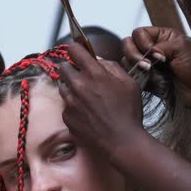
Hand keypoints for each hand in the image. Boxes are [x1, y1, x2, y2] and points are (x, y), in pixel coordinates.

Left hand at [59, 43, 143, 158]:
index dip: (76, 49)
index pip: (74, 50)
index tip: (77, 51)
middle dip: (71, 69)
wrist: (121, 141)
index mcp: (94, 73)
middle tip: (83, 76)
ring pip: (62, 86)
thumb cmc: (128, 112)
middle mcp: (78, 85)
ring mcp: (70, 102)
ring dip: (71, 88)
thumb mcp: (128, 83)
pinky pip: (65, 106)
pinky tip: (87, 113)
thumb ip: (111, 66)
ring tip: (87, 97)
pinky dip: (73, 106)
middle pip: (63, 67)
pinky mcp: (67, 117)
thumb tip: (97, 59)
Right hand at [122, 27, 190, 113]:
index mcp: (162, 37)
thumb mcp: (182, 48)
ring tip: (148, 72)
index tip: (153, 52)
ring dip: (133, 65)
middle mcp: (153, 49)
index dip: (142, 42)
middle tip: (147, 65)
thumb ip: (161, 46)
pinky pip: (131, 76)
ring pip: (126, 60)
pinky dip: (132, 76)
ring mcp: (148, 65)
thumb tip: (146, 53)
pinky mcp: (146, 80)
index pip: (139, 33)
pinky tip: (143, 79)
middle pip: (128, 44)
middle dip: (133, 53)